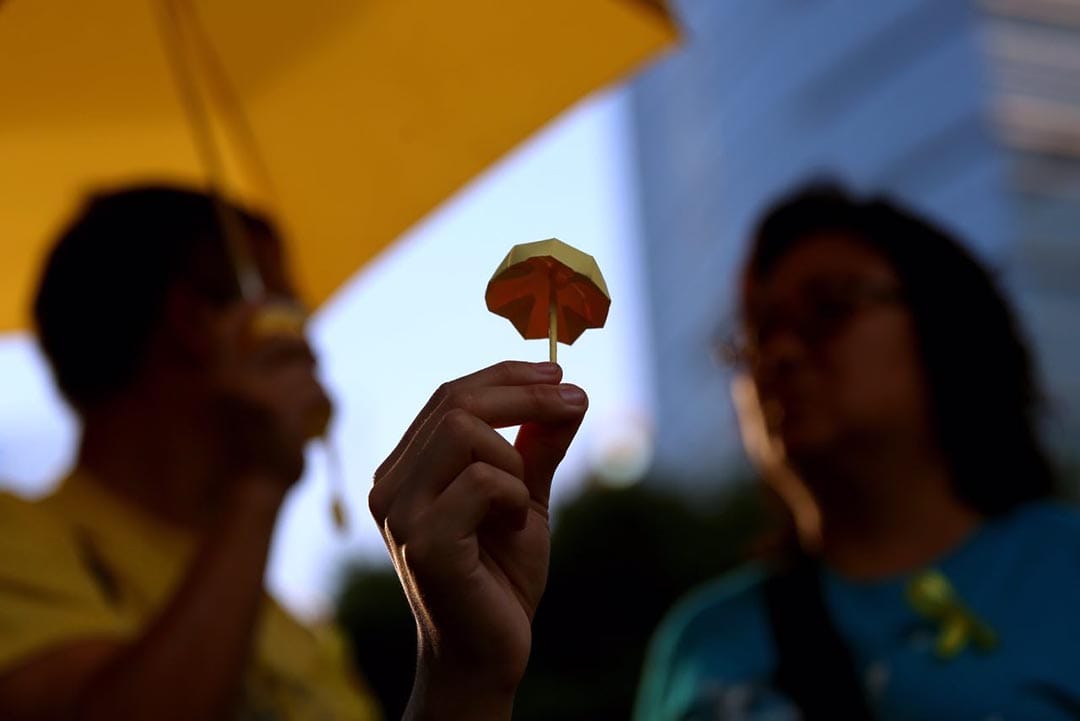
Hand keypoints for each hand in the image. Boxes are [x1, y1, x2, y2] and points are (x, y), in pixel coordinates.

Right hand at [209, 301, 331, 487]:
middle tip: (316, 357)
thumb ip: (245, 380)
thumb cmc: (248, 453)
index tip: (270, 300)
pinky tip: (326, 419)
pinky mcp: (287, 409)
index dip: (249, 309)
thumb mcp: (235, 408)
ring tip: (317, 402)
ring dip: (317, 385)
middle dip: (305, 347)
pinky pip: (319, 391)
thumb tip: (271, 340)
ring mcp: (261, 393)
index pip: (227, 327)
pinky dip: (328, 403)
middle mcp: (234, 381)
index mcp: (217, 378)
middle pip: (281, 344)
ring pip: (306, 372)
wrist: (253, 491)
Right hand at [369, 361, 586, 717]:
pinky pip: (480, 481)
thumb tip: (569, 394)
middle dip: (524, 394)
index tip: (558, 376)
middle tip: (574, 401)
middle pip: (454, 401)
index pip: (448, 395)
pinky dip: (513, 496)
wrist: (488, 654)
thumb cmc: (500, 577)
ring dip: (513, 456)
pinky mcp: (423, 542)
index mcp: (405, 469)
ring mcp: (399, 513)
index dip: (506, 376)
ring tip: (524, 499)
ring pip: (461, 430)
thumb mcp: (526, 498)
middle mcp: (389, 485)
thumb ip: (537, 448)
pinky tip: (515, 528)